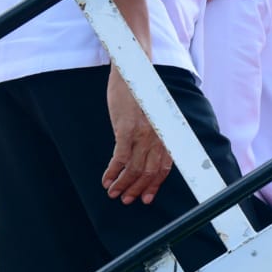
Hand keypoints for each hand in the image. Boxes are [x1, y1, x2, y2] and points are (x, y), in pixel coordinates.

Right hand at [102, 69, 173, 204]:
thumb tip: (143, 158)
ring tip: (113, 192)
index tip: (146, 198)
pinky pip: (119, 158)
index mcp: (165, 134)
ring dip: (122, 184)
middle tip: (125, 199)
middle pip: (148, 172)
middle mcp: (158, 136)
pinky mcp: (126, 129)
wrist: (133, 72)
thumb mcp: (153, 118)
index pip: (164, 168)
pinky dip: (112, 172)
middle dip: (136, 189)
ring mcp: (142, 133)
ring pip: (133, 168)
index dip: (154, 185)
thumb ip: (152, 137)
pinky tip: (106, 179)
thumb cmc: (141, 94)